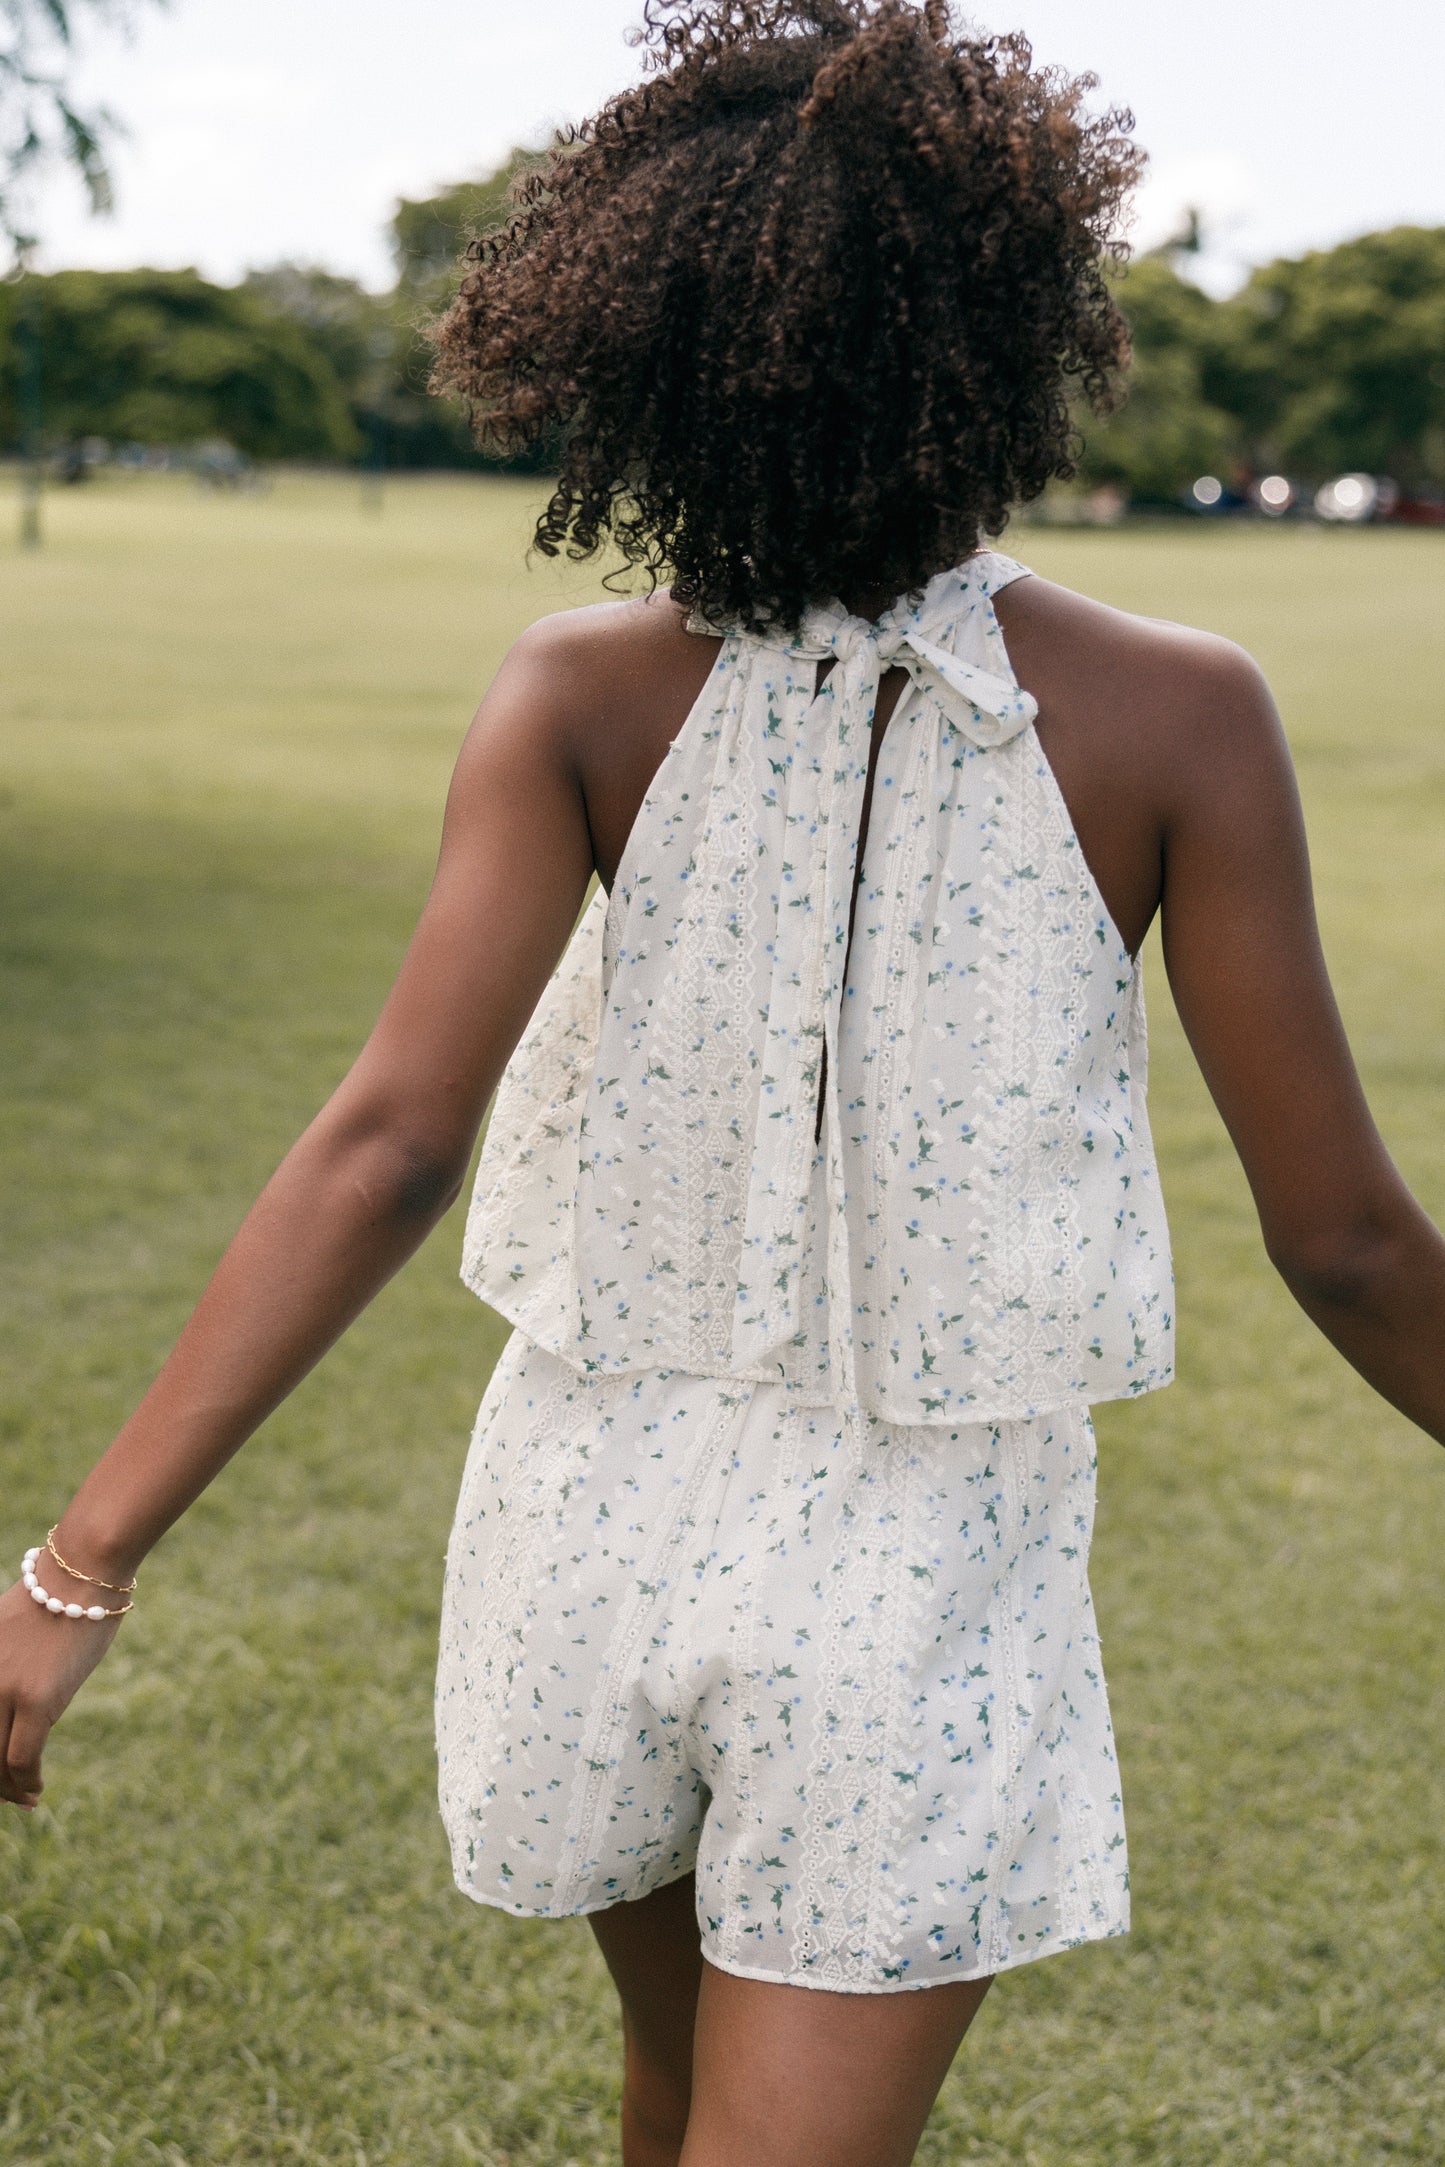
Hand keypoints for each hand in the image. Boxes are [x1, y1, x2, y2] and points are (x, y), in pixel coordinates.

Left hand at [0, 1562, 127, 1810]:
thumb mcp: (10, 1633)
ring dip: (8, 1787)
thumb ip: (3, 1668)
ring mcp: (5, 1690)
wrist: (81, 1572)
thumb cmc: (56, 1597)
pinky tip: (34, 1791)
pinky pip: (23, 1757)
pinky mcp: (36, 1699)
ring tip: (23, 1798)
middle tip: (6, 1795)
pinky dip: (26, 1782)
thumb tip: (13, 1703)